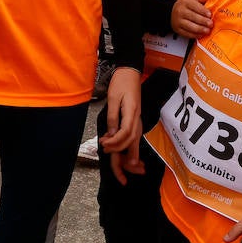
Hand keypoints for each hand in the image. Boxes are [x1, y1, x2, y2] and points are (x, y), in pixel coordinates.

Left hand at [101, 67, 143, 183]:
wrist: (130, 72)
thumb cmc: (122, 83)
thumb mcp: (114, 99)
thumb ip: (113, 118)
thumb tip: (110, 135)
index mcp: (131, 114)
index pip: (125, 135)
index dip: (114, 143)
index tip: (104, 144)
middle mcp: (137, 119)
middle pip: (132, 143)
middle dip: (125, 158)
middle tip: (118, 170)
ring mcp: (137, 120)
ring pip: (134, 142)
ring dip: (130, 156)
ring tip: (128, 170)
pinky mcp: (135, 120)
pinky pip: (133, 137)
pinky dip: (130, 147)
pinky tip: (126, 153)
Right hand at [171, 0, 211, 38]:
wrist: (171, 12)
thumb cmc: (184, 5)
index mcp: (185, 2)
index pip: (195, 6)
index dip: (203, 11)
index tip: (210, 15)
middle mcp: (180, 11)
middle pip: (193, 17)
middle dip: (203, 21)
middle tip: (210, 24)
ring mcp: (178, 21)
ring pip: (190, 26)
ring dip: (200, 29)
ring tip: (207, 30)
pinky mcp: (178, 29)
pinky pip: (187, 33)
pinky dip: (195, 35)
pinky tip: (201, 34)